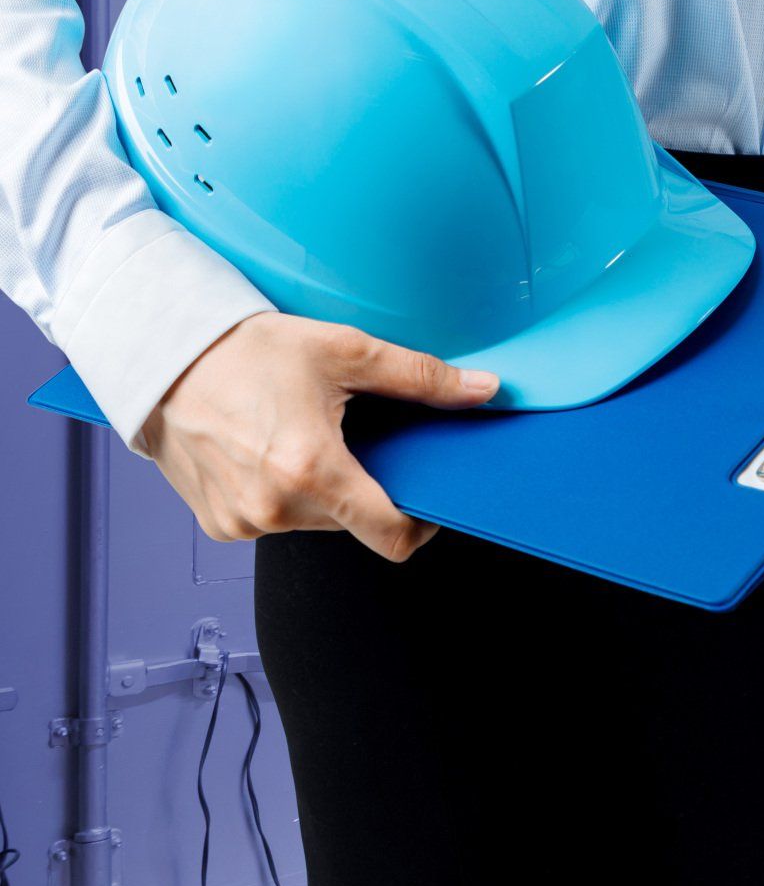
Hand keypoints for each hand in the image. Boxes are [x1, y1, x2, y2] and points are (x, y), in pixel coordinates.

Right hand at [141, 313, 498, 560]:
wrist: (158, 353)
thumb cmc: (245, 349)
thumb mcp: (344, 351)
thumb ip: (421, 378)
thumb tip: (483, 390)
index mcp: (312, 472)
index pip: (392, 535)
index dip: (423, 521)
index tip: (428, 494)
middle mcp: (275, 509)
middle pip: (356, 522)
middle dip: (368, 486)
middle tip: (360, 438)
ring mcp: (242, 522)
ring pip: (317, 522)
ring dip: (325, 488)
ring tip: (308, 435)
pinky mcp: (219, 524)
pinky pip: (276, 519)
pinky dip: (286, 492)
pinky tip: (272, 448)